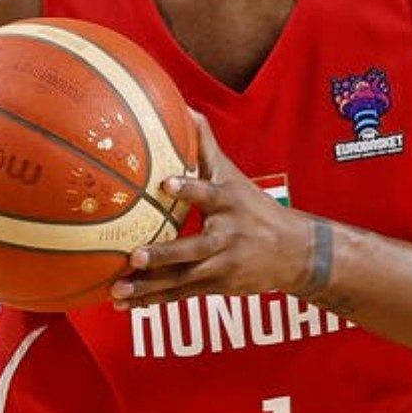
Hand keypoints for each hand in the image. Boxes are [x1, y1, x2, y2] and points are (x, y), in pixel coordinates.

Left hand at [111, 113, 311, 308]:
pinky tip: (125, 306)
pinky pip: (182, 295)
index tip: (166, 182)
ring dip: (149, 288)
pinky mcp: (217, 287)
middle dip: (164, 255)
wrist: (295, 253)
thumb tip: (184, 106)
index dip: (189, 188)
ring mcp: (222, 267)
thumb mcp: (234, 176)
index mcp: (229, 204)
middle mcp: (226, 237)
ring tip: (116, 292)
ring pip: (182, 280)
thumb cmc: (255, 207)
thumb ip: (207, 145)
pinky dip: (154, 301)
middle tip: (133, 255)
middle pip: (193, 249)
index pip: (209, 194)